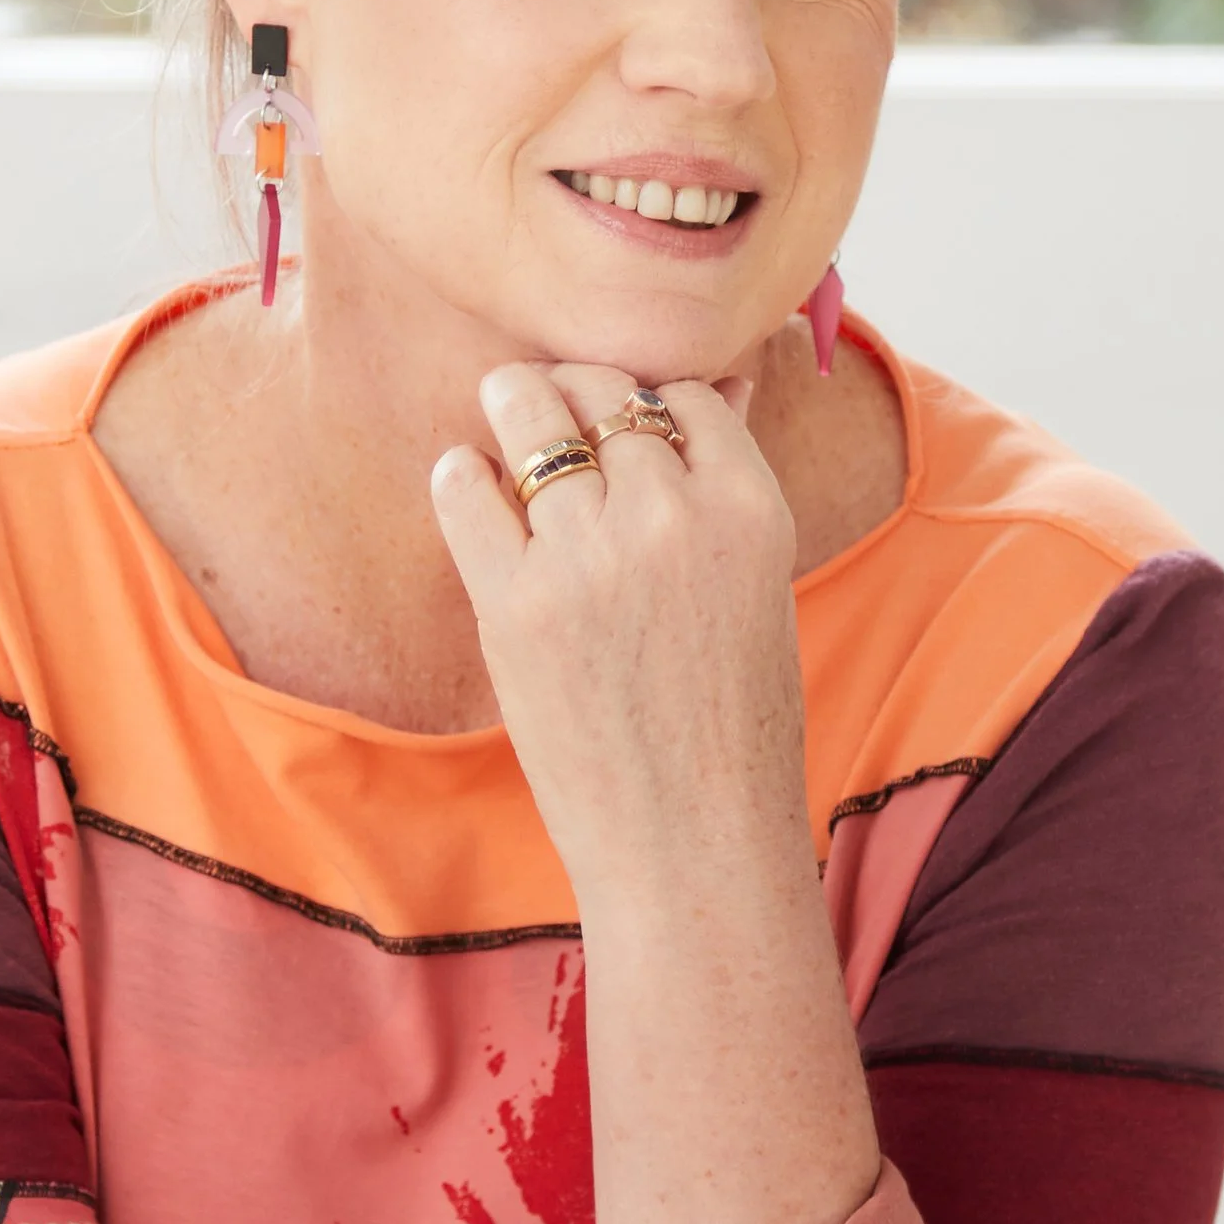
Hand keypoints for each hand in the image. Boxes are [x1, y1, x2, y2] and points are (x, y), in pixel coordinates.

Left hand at [430, 359, 809, 907]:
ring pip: (532, 417)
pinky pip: (467, 489)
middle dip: (573, 388)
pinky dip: (461, 472)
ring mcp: (589, 556)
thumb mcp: (762, 589)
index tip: (620, 418)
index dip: (647, 397)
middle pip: (602, 389)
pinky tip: (466, 478)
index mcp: (750, 508)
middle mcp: (671, 516)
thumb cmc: (734, 723)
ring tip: (501, 410)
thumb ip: (732, 484)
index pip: (683, 393)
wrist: (693, 842)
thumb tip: (726, 382)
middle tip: (549, 402)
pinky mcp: (515, 603)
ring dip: (511, 406)